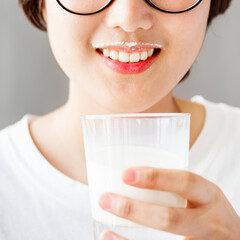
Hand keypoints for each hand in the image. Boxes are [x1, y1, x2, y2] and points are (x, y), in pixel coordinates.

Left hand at [99, 167, 239, 239]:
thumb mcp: (201, 193)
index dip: (156, 177)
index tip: (125, 174)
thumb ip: (176, 185)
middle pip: (170, 218)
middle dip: (133, 209)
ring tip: (104, 229)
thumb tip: (131, 175)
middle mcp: (209, 222)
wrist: (237, 238)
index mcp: (209, 196)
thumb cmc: (208, 210)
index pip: (185, 182)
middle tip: (105, 199)